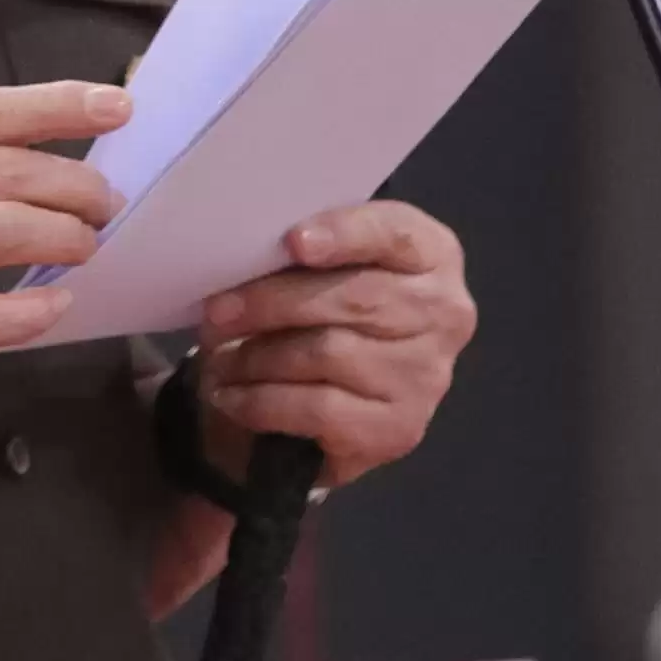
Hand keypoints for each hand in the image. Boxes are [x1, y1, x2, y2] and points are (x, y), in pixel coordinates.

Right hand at [0, 80, 130, 438]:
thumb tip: (26, 153)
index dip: (56, 105)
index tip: (115, 104)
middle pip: (5, 170)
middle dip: (75, 184)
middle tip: (104, 202)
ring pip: (4, 229)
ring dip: (65, 237)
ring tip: (84, 245)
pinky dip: (34, 310)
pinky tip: (55, 306)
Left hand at [192, 202, 474, 490]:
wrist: (349, 394)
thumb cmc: (331, 305)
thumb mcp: (329, 265)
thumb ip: (307, 250)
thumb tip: (243, 254)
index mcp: (431, 254)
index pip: (395, 232)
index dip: (345, 233)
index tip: (293, 241)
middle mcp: (444, 313)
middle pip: (351, 298)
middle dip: (271, 303)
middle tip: (216, 312)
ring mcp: (425, 376)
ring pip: (328, 354)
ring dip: (258, 356)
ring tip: (218, 357)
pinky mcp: (397, 429)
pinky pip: (318, 409)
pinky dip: (262, 402)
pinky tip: (232, 396)